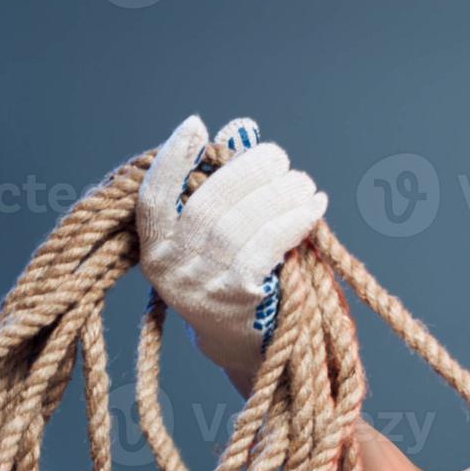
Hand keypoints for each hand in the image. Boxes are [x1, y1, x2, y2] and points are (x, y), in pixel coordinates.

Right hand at [137, 116, 326, 390]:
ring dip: (280, 194)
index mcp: (155, 248)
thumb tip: (242, 135)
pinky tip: (316, 207)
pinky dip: (295, 220)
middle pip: (208, 204)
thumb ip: (222, 192)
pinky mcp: (238, 298)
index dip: (172, 159)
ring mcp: (202, 285)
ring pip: (240, 223)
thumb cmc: (234, 277)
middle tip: (282, 159)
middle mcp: (170, 267)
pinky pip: (267, 246)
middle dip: (249, 172)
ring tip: (305, 183)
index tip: (196, 125)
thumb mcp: (214, 241)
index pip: (154, 197)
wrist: (246, 345)